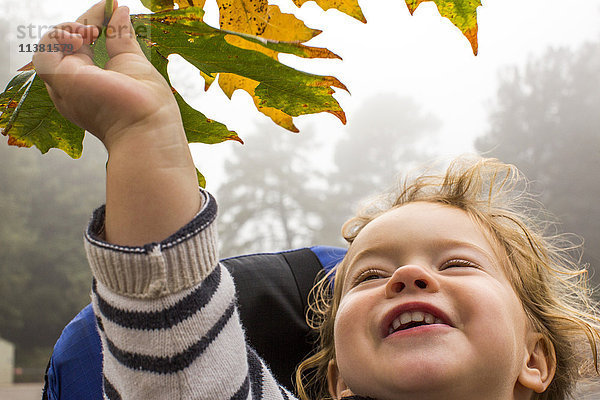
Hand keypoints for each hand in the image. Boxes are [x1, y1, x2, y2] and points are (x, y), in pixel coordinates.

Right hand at [32, 1, 181, 150]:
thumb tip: (120, 11)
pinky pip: (45, 51)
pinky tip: (83, 38)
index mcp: (91, 85)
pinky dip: (61, 37)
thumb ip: (122, 37)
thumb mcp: (133, 62)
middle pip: (68, 44)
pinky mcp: (60, 82)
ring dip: (70, 29)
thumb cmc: (148, 105)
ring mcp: (66, 86)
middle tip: (105, 12)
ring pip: (52, 47)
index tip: (111, 7)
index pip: (84, 47)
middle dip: (85, 23)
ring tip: (93, 31)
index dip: (94, 24)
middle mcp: (75, 88)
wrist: (148, 128)